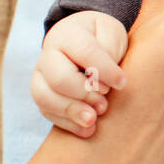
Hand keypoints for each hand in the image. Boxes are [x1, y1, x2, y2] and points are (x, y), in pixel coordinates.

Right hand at [31, 10, 128, 136]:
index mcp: (68, 34)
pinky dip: (67, 124)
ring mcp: (40, 76)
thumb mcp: (112, 33)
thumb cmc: (103, 38)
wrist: (84, 40)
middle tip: (105, 104)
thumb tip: (107, 77)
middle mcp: (48, 54)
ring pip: (45, 97)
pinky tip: (88, 130)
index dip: (105, 70)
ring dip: (72, 111)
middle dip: (85, 94)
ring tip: (94, 120)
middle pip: (59, 78)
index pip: (84, 51)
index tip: (123, 83)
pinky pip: (46, 111)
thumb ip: (111, 49)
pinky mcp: (42, 94)